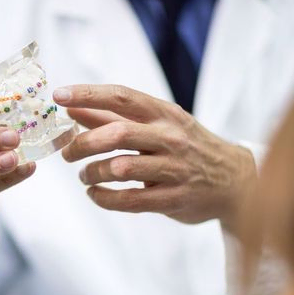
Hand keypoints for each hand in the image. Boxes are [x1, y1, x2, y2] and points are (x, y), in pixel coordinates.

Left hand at [54, 85, 256, 229]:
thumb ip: (112, 117)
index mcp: (164, 114)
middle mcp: (170, 137)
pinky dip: (103, 198)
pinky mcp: (174, 198)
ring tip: (85, 176)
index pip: (122, 97)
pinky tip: (95, 194)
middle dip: (83, 143)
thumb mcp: (156, 125)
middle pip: (117, 133)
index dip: (88, 94)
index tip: (59, 95)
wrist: (234, 182)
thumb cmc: (186, 148)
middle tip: (67, 153)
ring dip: (92, 173)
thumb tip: (71, 107)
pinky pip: (129, 200)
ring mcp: (174, 169)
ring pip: (121, 168)